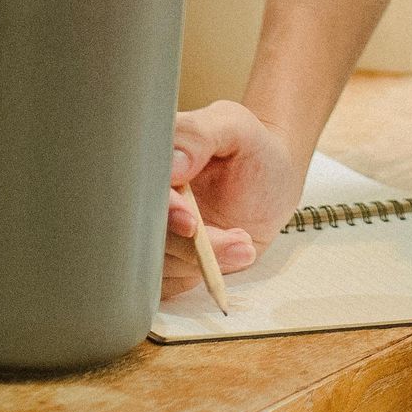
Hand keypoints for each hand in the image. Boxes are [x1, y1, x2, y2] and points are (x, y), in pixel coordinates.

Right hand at [162, 99, 309, 299]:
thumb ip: (201, 135)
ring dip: (203, 264)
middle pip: (144, 237)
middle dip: (188, 247)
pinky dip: (199, 279)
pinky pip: (167, 285)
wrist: (273, 176)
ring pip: (157, 266)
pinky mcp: (172, 261)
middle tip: (238, 238)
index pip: (139, 194)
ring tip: (245, 241)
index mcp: (153, 163)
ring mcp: (159, 232)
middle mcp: (148, 200)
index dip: (162, 212)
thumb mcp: (234, 126)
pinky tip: (235, 255)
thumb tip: (172, 165)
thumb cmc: (252, 146)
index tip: (191, 222)